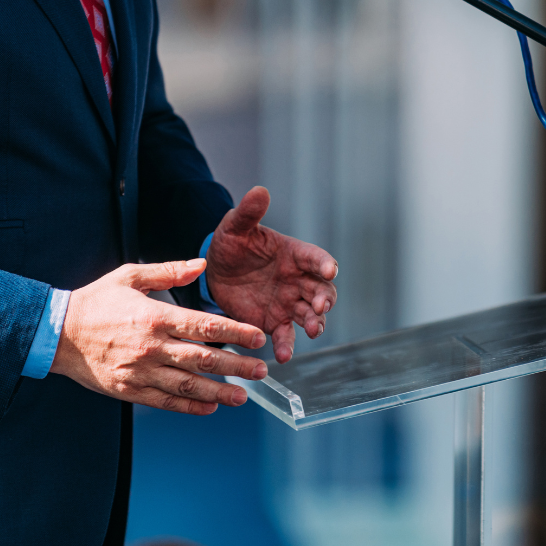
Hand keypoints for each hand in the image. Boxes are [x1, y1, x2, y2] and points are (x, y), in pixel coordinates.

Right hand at [52, 259, 267, 414]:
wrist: (56, 334)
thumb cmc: (96, 302)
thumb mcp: (130, 276)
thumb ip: (169, 271)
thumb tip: (202, 263)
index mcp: (155, 317)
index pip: (205, 326)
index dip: (236, 333)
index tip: (257, 338)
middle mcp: (151, 347)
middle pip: (203, 359)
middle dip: (237, 366)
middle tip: (261, 371)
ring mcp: (140, 372)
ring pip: (188, 386)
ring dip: (219, 392)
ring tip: (244, 396)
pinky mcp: (129, 390)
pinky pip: (166, 401)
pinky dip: (190, 406)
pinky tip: (210, 407)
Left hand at [207, 186, 337, 363]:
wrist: (215, 272)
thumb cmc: (231, 244)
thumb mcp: (235, 227)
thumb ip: (249, 212)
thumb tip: (259, 190)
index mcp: (293, 254)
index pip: (315, 257)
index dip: (323, 263)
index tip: (329, 269)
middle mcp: (297, 280)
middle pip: (321, 290)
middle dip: (324, 299)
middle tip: (320, 307)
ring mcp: (288, 303)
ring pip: (310, 315)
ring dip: (315, 323)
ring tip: (312, 331)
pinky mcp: (274, 322)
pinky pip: (286, 335)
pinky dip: (287, 345)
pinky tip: (283, 355)